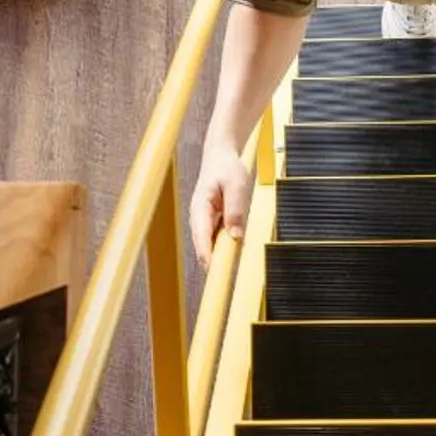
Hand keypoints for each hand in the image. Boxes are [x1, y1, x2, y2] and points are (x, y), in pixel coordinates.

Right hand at [189, 149, 251, 266]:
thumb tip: (236, 235)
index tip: (213, 271)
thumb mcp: (237, 185)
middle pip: (204, 246)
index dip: (206, 255)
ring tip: (231, 269)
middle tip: (225, 279)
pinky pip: (219, 239)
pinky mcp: (213, 223)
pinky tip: (236, 252)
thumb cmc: (227, 168)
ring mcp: (205, 222)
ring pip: (212, 245)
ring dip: (222, 255)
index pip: (201, 236)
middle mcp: (199, 218)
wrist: (220, 156)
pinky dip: (227, 246)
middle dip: (214, 262)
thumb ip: (236, 209)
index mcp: (200, 207)